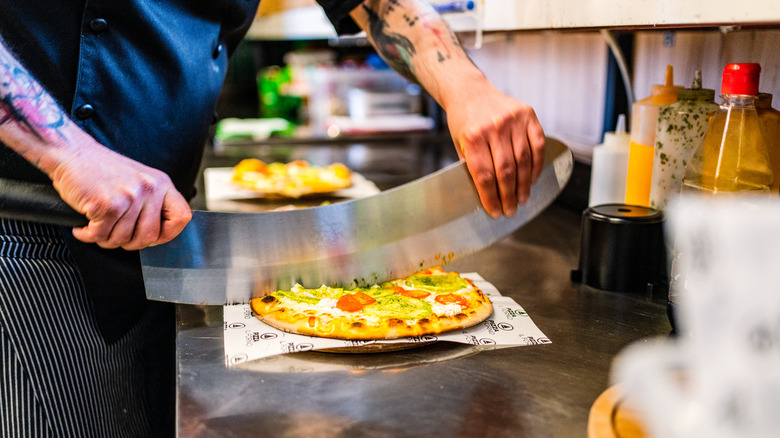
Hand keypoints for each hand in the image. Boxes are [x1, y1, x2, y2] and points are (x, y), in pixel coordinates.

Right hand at [49, 134, 191, 249]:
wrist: (71, 153)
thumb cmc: (100, 168)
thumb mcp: (138, 180)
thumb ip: (152, 203)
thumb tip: (157, 234)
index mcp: (161, 183)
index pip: (181, 217)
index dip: (168, 233)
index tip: (153, 237)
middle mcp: (149, 189)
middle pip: (150, 236)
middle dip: (129, 242)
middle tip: (115, 233)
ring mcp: (130, 197)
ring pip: (123, 239)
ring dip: (105, 239)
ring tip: (98, 226)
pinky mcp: (108, 205)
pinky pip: (100, 236)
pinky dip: (88, 235)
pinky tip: (85, 226)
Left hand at [447, 85, 544, 217]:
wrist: (469, 91)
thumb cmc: (463, 121)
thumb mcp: (459, 144)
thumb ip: (472, 166)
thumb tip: (488, 195)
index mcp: (473, 136)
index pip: (484, 175)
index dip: (491, 197)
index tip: (495, 211)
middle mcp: (493, 126)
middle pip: (506, 171)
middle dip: (509, 195)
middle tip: (511, 210)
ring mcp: (513, 119)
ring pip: (524, 160)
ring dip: (524, 184)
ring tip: (522, 198)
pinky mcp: (528, 114)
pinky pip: (537, 145)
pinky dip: (537, 165)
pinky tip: (533, 178)